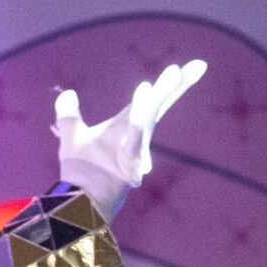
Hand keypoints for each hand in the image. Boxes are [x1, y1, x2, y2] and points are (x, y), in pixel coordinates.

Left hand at [52, 58, 206, 219]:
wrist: (79, 202)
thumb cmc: (82, 172)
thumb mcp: (72, 137)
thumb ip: (68, 115)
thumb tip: (67, 93)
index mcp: (128, 124)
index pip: (152, 98)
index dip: (171, 83)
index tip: (192, 65)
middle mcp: (136, 134)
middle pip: (159, 104)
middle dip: (177, 85)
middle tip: (199, 65)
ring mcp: (135, 148)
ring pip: (150, 116)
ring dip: (160, 94)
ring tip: (174, 72)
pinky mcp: (130, 161)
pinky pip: (136, 136)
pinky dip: (140, 117)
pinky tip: (145, 92)